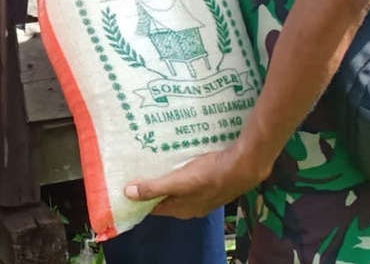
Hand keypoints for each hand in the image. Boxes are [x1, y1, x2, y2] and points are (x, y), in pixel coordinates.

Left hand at [124, 143, 267, 219]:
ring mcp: (202, 196)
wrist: (243, 166)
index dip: (139, 197)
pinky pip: (189, 180)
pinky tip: (175, 159)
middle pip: (165, 197)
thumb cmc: (209, 175)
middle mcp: (191, 207)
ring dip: (166, 177)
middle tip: (136, 169)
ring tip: (152, 162)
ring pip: (177, 188)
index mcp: (181, 210)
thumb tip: (128, 194)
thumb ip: (154, 188)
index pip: (153, 207)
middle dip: (152, 185)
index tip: (125, 184)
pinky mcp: (210, 184)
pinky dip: (180, 172)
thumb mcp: (178, 182)